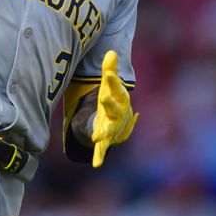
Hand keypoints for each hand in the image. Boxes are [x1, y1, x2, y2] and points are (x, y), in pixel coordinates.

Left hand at [91, 50, 138, 167]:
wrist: (119, 119)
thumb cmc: (113, 98)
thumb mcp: (109, 84)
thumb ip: (109, 70)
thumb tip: (111, 51)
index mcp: (119, 98)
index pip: (117, 88)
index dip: (114, 81)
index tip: (109, 75)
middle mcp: (119, 113)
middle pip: (115, 108)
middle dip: (110, 104)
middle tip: (103, 98)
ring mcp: (113, 126)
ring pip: (109, 129)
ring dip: (104, 132)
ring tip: (96, 136)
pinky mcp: (105, 137)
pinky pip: (103, 148)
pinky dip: (99, 155)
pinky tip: (96, 164)